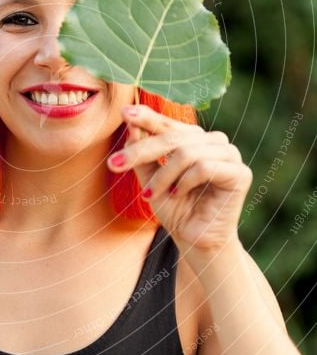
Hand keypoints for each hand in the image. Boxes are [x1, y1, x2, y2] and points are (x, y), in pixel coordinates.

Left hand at [107, 104, 252, 255]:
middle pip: (174, 137)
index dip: (147, 118)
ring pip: (187, 152)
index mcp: (196, 138)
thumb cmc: (175, 209)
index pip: (169, 123)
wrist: (195, 241)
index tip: (124, 113)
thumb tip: (131, 124)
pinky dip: (184, 182)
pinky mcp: (240, 173)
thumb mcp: (150, 179)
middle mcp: (215, 141)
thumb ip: (142, 154)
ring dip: (163, 175)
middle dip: (142, 150)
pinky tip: (178, 194)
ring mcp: (230, 155)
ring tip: (152, 194)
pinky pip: (205, 167)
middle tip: (115, 164)